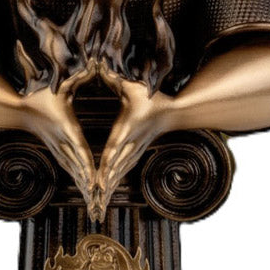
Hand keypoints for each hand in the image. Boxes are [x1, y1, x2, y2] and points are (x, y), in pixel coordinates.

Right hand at [17, 62, 96, 205]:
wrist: (19, 109)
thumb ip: (80, 76)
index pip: (79, 147)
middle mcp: (62, 140)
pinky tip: (85, 189)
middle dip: (88, 183)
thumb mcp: (62, 84)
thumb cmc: (41, 95)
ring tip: (95, 200)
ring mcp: (58, 148)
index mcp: (65, 126)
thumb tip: (95, 64)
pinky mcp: (56, 150)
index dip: (87, 162)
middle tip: (99, 197)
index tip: (95, 177)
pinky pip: (70, 167)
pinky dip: (78, 179)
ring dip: (84, 185)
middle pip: (78, 165)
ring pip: (74, 170)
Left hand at [94, 66, 174, 218]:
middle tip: (93, 201)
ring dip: (109, 189)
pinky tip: (106, 193)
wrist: (175, 111)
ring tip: (97, 204)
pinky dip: (114, 183)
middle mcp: (132, 142)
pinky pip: (122, 171)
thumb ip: (114, 77)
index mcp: (129, 127)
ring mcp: (135, 150)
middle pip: (115, 168)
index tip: (98, 179)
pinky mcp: (136, 153)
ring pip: (119, 173)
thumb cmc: (154, 96)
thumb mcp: (133, 85)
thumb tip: (98, 64)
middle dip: (104, 185)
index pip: (115, 148)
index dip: (106, 165)